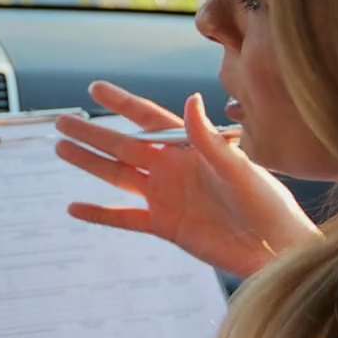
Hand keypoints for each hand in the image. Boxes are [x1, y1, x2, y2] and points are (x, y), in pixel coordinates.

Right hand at [53, 82, 319, 277]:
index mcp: (190, 149)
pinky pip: (124, 218)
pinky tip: (75, 208)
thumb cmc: (269, 204)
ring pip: (118, 176)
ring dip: (89, 163)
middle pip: (123, 146)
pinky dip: (100, 213)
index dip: (121, 103)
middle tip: (61, 120)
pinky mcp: (165, 226)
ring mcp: (165, 197)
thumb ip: (209, 138)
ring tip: (60, 148)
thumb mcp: (240, 167)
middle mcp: (173, 169)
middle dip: (92, 133)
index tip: (96, 88)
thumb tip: (190, 99)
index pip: (148, 119)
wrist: (276, 249)